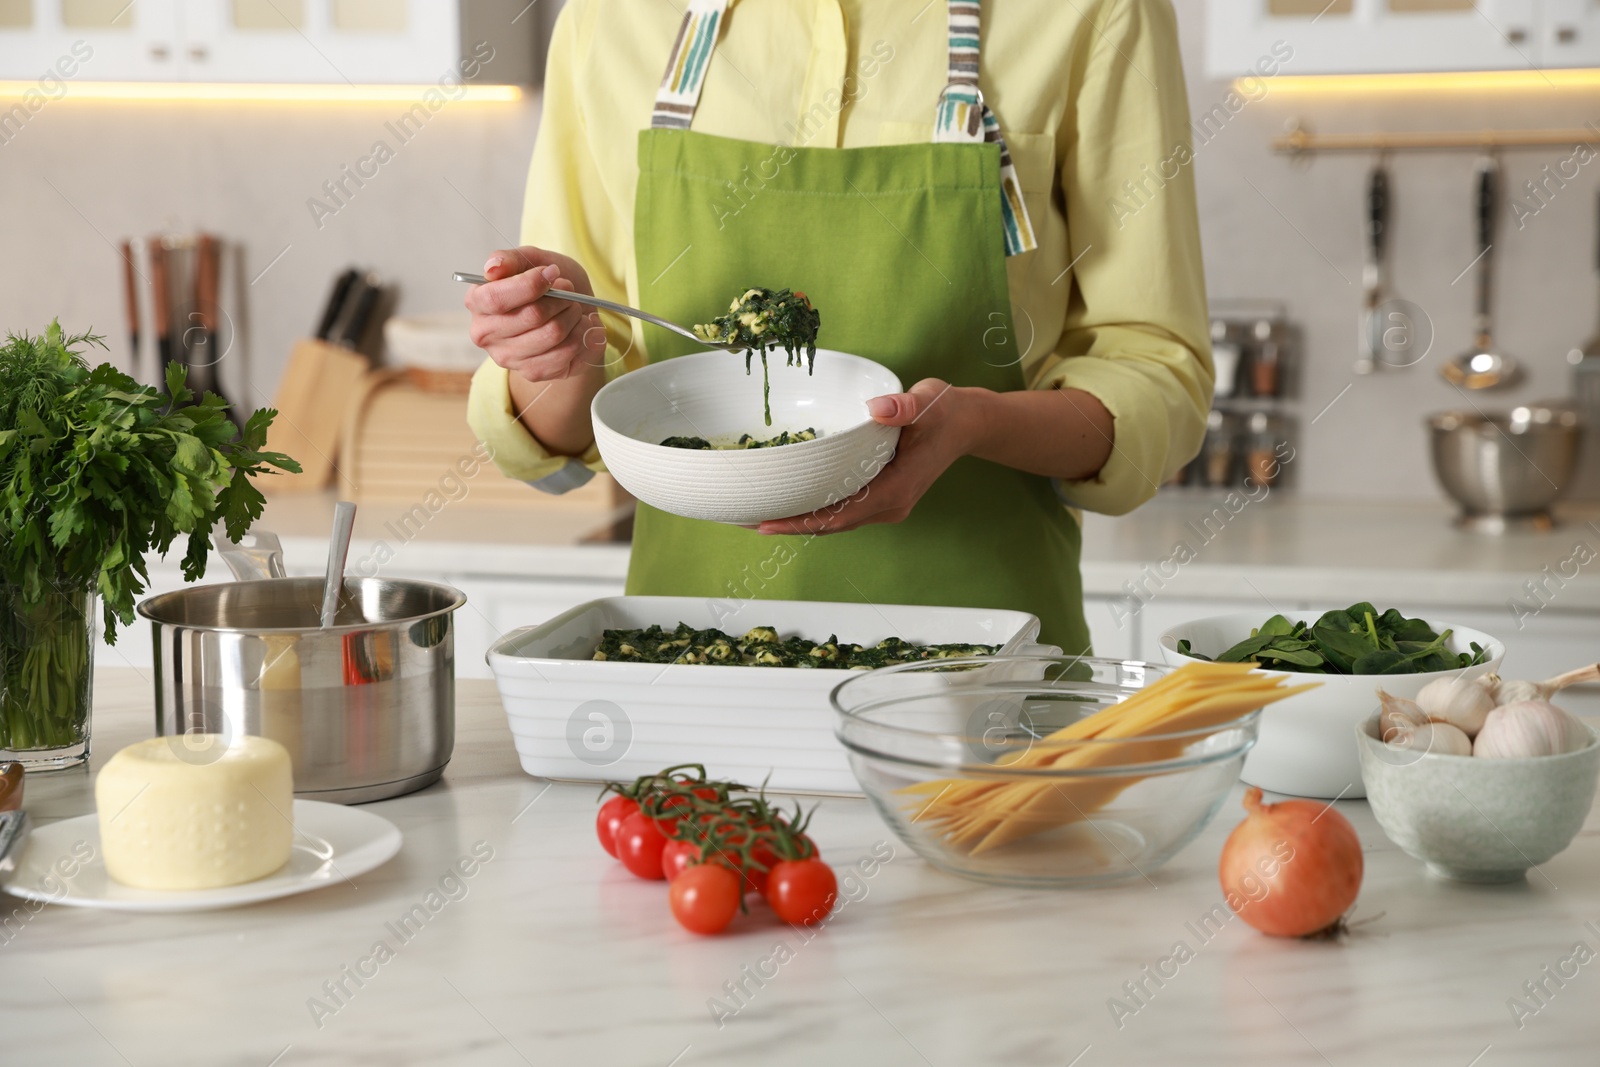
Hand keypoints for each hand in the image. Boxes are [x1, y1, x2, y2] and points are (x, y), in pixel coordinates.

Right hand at [464, 246, 606, 382]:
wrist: (569, 312)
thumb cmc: (546, 285)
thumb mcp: (531, 260)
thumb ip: (510, 259)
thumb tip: (492, 267)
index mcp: (478, 302)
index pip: (497, 298)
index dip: (531, 284)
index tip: (552, 273)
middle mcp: (485, 334)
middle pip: (532, 316)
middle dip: (560, 299)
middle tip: (569, 291)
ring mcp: (507, 357)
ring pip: (553, 335)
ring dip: (574, 316)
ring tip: (575, 308)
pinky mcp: (532, 373)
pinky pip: (566, 354)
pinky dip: (583, 336)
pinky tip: (582, 326)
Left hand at [757, 379, 975, 535]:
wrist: (967, 423)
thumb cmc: (945, 411)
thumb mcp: (928, 402)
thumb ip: (905, 406)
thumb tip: (879, 408)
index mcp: (896, 490)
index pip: (840, 515)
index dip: (802, 522)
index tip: (768, 523)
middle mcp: (889, 506)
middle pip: (830, 525)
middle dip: (789, 525)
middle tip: (746, 520)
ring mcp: (886, 505)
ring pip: (835, 522)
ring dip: (799, 520)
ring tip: (758, 515)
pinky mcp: (882, 497)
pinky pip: (842, 510)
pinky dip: (815, 510)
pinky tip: (791, 502)